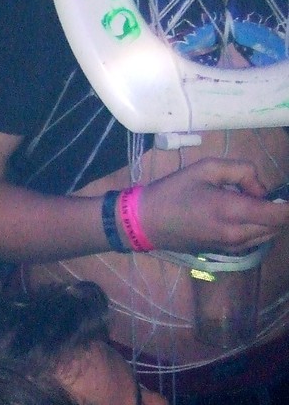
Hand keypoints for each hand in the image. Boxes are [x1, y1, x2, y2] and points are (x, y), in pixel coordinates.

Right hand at [141, 158, 288, 254]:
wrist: (145, 222)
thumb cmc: (172, 192)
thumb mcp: (204, 168)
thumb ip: (240, 171)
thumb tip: (259, 188)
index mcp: (232, 210)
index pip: (280, 213)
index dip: (288, 204)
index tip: (283, 192)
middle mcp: (238, 233)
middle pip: (278, 225)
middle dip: (277, 207)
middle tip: (253, 189)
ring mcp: (233, 246)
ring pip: (269, 234)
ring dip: (268, 218)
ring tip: (245, 200)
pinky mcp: (227, 252)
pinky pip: (255, 240)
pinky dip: (258, 227)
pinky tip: (238, 214)